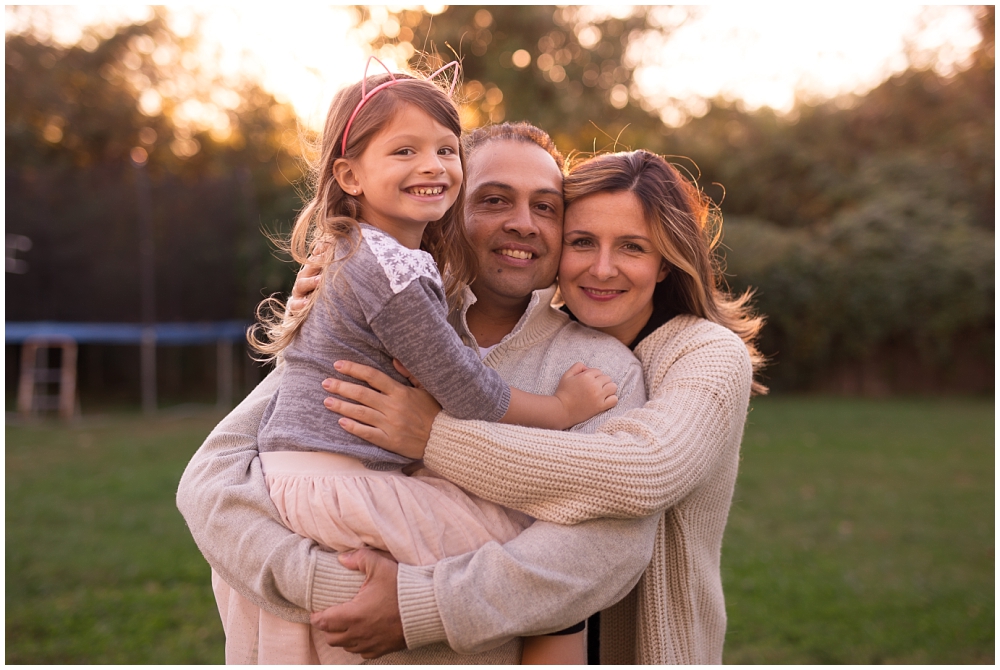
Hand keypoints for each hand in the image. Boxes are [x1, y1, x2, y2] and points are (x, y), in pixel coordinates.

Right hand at [285, 241, 330, 317]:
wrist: (306, 312)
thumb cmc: (320, 292)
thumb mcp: (325, 277)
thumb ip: (329, 263)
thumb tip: (334, 242)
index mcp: (311, 270)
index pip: (316, 258)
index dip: (322, 253)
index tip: (330, 248)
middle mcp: (303, 279)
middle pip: (308, 268)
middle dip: (317, 264)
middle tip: (326, 259)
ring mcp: (298, 293)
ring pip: (301, 284)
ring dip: (310, 282)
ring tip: (319, 281)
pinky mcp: (294, 306)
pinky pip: (294, 305)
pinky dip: (300, 304)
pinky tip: (306, 303)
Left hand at [310, 548, 405, 658]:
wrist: (427, 609)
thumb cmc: (402, 588)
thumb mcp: (380, 566)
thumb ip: (359, 558)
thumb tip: (341, 558)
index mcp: (353, 615)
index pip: (324, 622)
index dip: (316, 617)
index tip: (316, 611)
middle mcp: (359, 634)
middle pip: (331, 638)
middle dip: (327, 628)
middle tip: (330, 616)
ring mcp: (371, 644)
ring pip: (346, 647)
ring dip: (342, 637)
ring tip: (345, 625)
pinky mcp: (383, 649)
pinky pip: (362, 653)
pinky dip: (358, 645)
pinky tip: (363, 634)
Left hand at [322, 359, 440, 459]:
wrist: (444, 438)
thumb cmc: (435, 411)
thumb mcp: (426, 388)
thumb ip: (410, 373)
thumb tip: (394, 359)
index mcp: (400, 392)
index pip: (372, 376)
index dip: (354, 369)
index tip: (338, 365)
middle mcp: (393, 406)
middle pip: (362, 394)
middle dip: (341, 387)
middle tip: (325, 383)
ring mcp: (390, 424)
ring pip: (361, 413)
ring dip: (342, 406)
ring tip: (327, 401)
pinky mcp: (389, 440)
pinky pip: (367, 433)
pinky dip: (354, 427)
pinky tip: (341, 422)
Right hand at [554, 362, 617, 425]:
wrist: (561, 410)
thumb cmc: (563, 393)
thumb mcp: (566, 375)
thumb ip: (577, 367)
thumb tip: (588, 368)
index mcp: (586, 376)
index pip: (598, 371)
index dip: (593, 376)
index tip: (588, 382)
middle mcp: (594, 385)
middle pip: (607, 378)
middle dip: (601, 381)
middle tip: (594, 388)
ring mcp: (598, 396)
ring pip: (613, 387)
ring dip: (609, 389)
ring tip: (602, 393)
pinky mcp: (600, 406)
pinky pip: (614, 399)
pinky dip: (612, 399)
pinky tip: (605, 400)